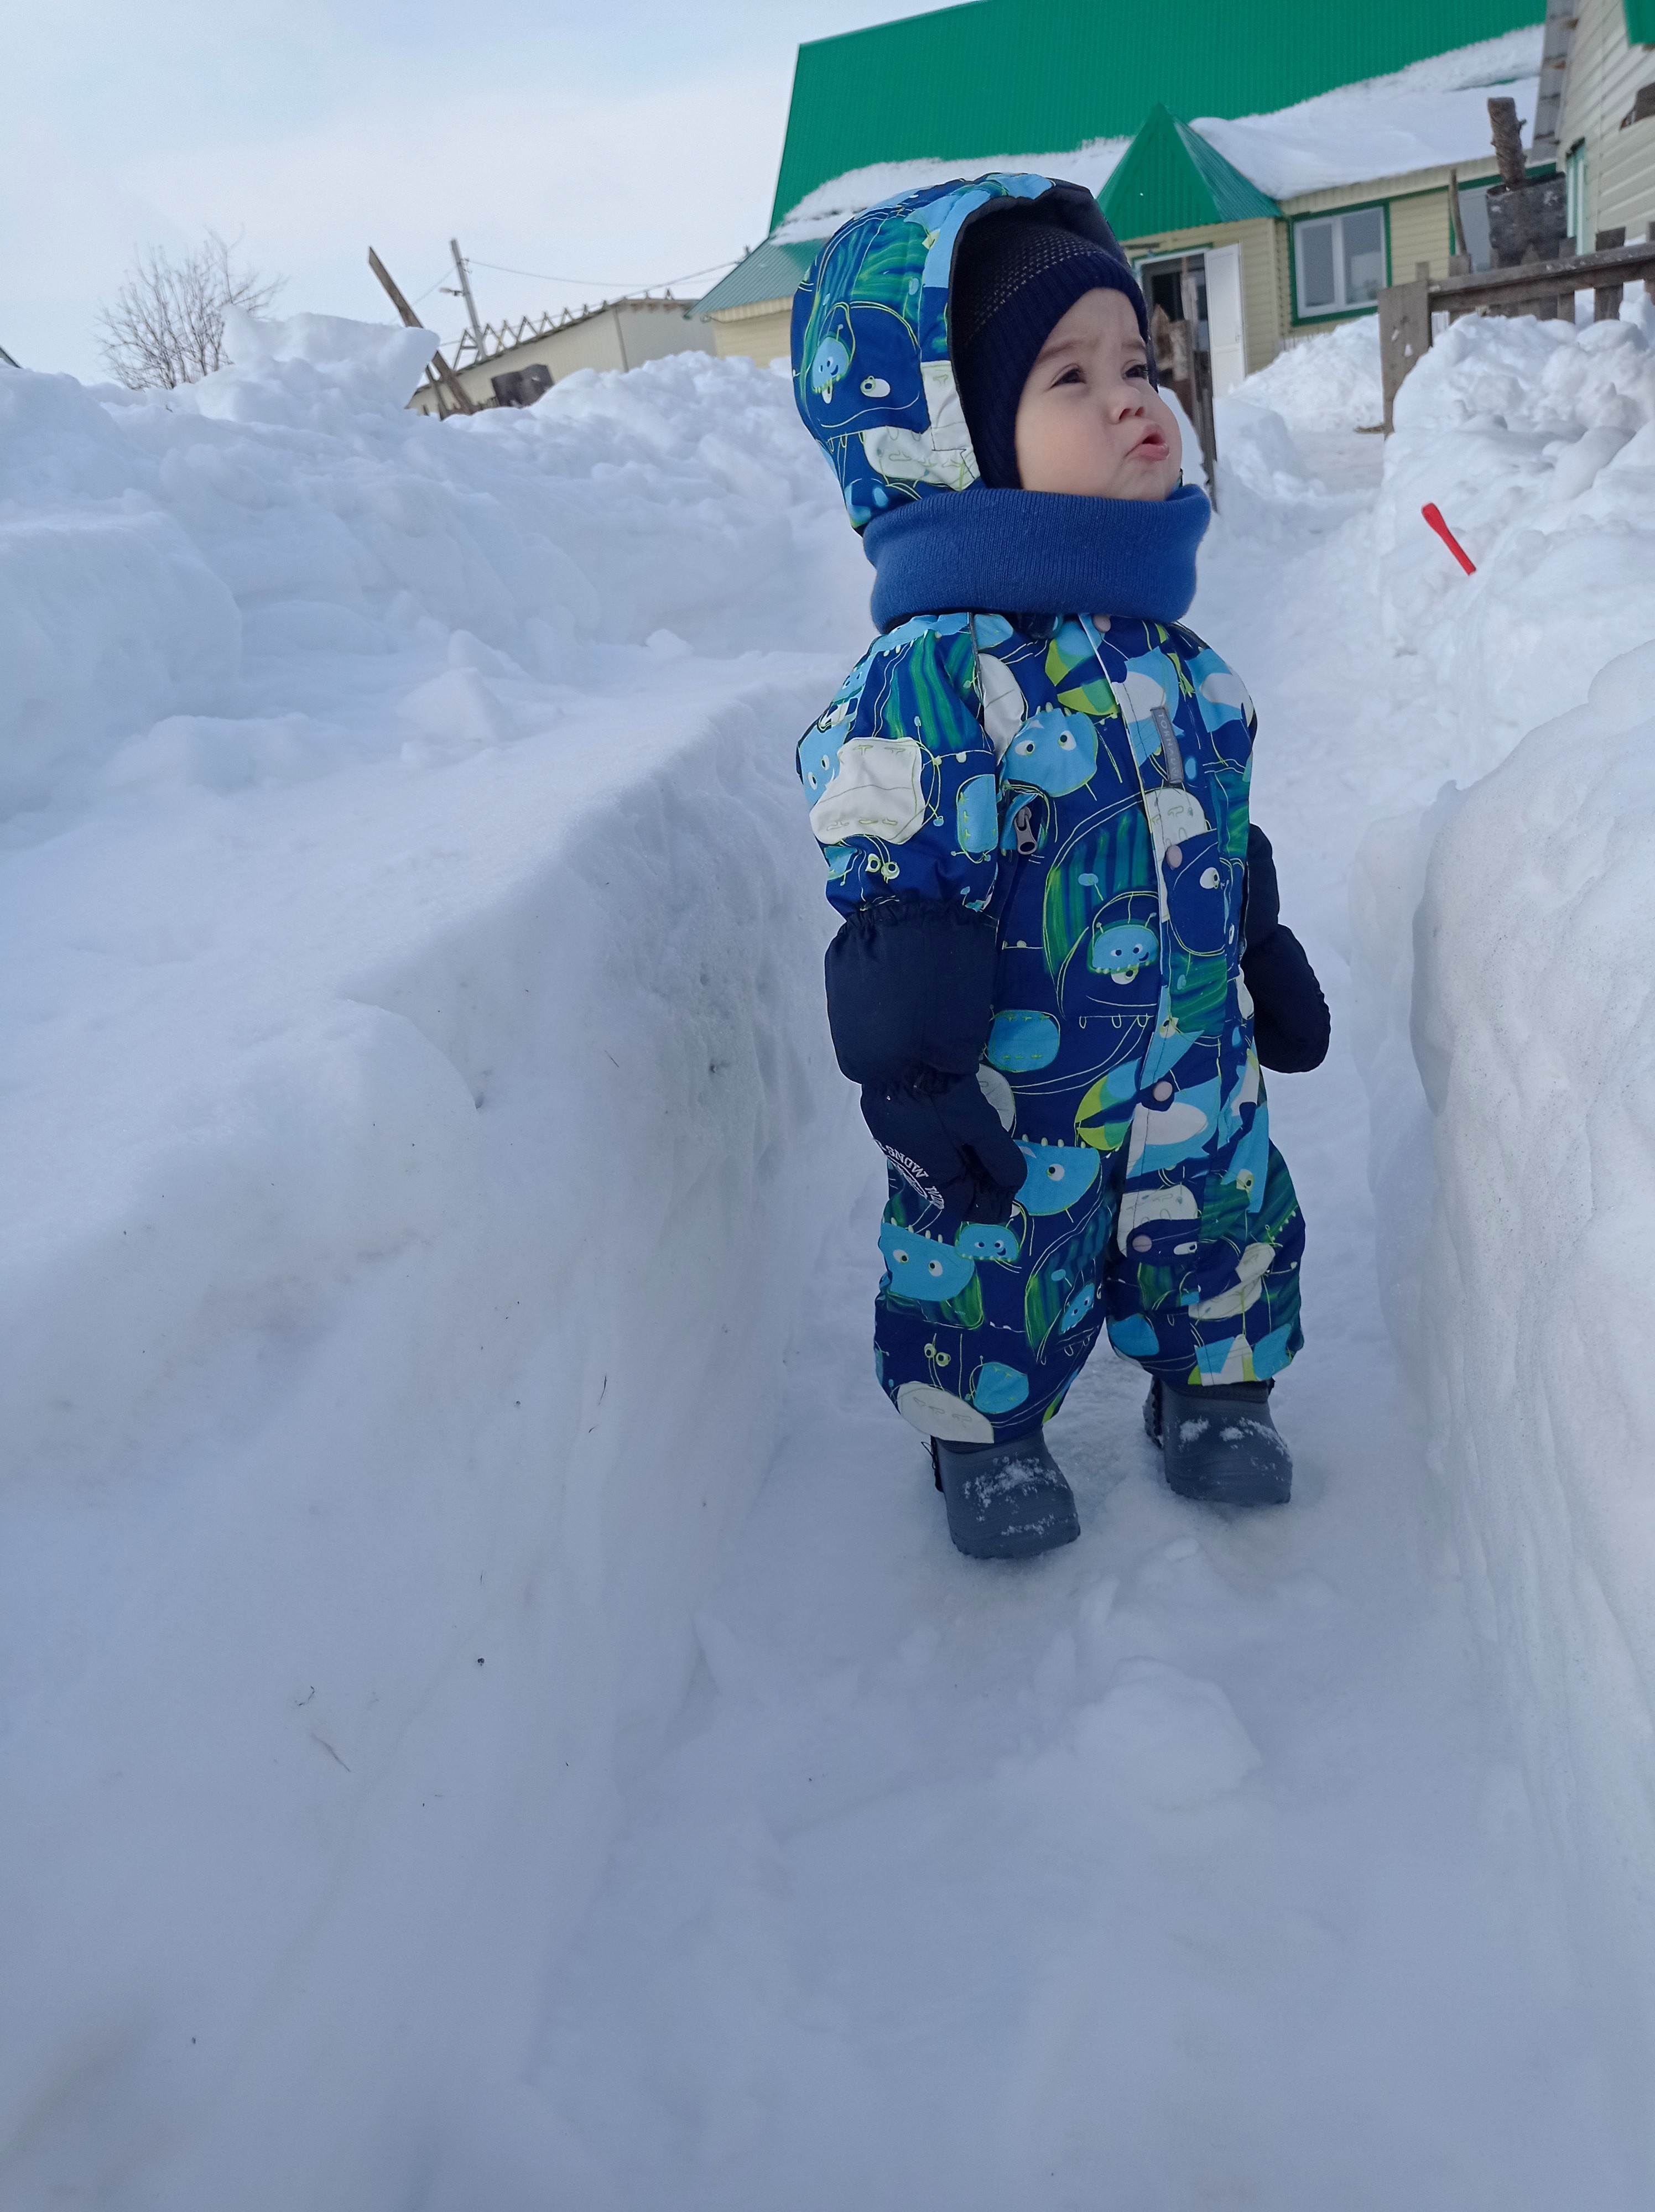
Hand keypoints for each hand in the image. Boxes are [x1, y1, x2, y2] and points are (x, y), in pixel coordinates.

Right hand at [860, 1072, 1025, 1223]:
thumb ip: (999, 1157)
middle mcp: (913, 1168)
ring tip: (987, 1150)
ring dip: (965, 1166)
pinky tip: (960, 1134)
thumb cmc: (940, 1094)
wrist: (896, 1054)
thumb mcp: (979, 1124)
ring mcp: (900, 1146)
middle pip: (953, 1189)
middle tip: (1006, 1170)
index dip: (995, 1203)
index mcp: (934, 1175)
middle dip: (981, 1184)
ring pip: (939, 1169)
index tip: (1014, 1190)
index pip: (968, 1205)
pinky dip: (949, 1150)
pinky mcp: (893, 1126)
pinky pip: (926, 1150)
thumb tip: (1014, 1183)